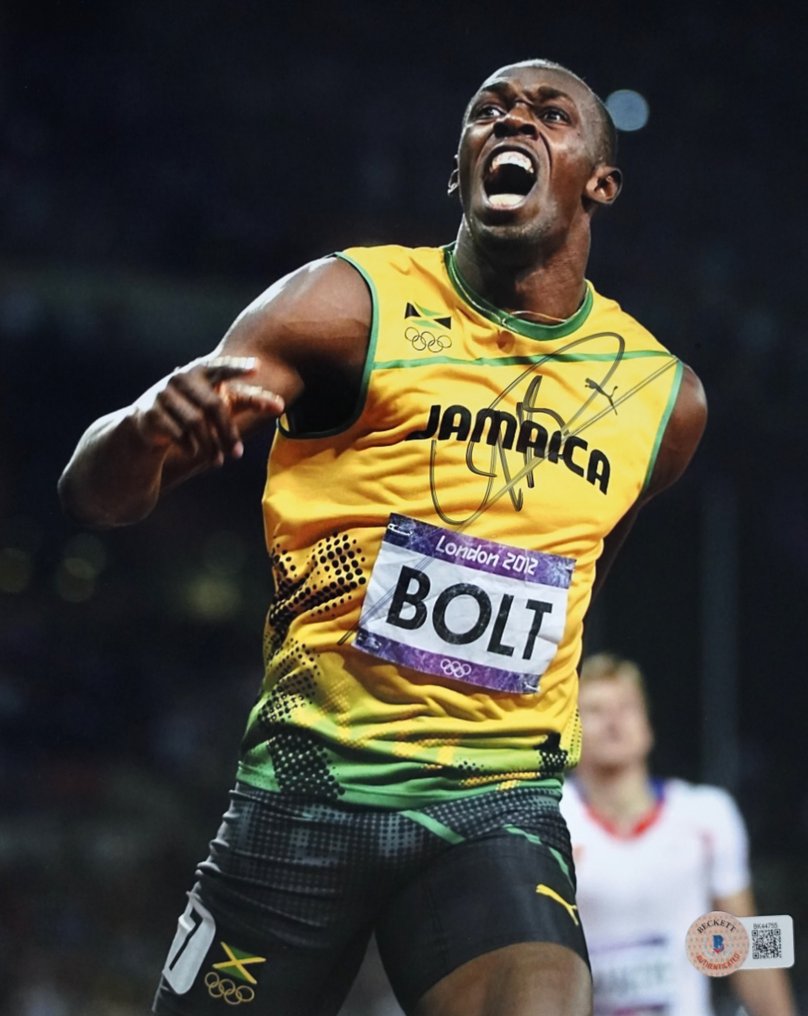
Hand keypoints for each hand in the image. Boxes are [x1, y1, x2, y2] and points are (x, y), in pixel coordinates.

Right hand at [133, 355, 283, 464]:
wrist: (150, 421)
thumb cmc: (197, 406)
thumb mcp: (223, 400)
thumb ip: (251, 400)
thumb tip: (281, 406)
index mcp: (202, 370)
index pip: (223, 367)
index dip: (239, 368)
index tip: (257, 367)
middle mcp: (182, 377)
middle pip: (213, 406)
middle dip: (227, 433)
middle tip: (238, 455)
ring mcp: (163, 393)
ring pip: (195, 423)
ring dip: (209, 445)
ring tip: (218, 460)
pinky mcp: (150, 412)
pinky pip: (176, 433)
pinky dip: (189, 445)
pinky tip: (195, 452)